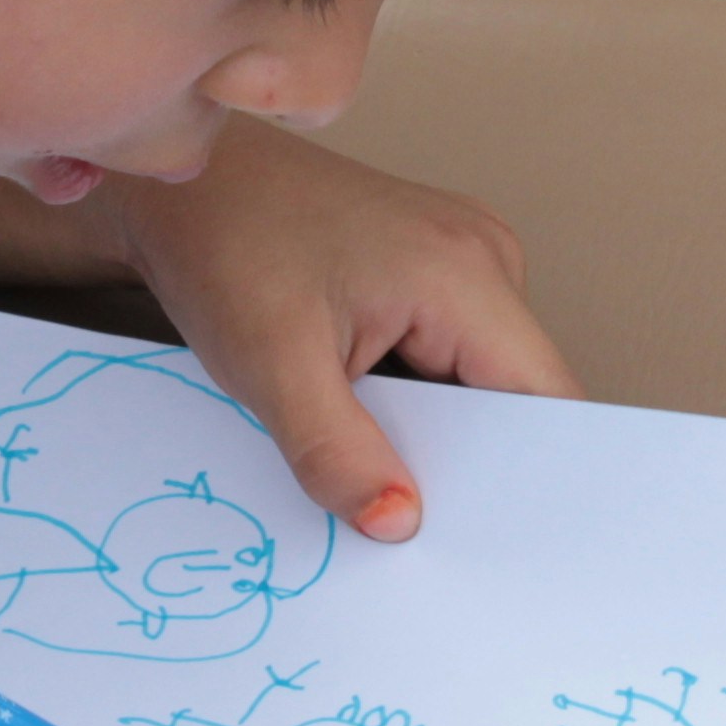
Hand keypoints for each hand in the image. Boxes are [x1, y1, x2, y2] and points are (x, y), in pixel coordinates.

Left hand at [100, 121, 572, 540]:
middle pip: (515, 394)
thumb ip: (337, 452)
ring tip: (374, 469)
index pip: (544, 399)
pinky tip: (364, 421)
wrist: (181, 179)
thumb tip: (399, 524)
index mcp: (466, 273)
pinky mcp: (432, 269)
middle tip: (409, 526)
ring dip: (434, 432)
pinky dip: (415, 399)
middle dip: (469, 463)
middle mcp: (484, 257)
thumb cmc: (223, 244)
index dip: (526, 478)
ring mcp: (462, 259)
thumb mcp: (271, 366)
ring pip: (479, 381)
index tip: (491, 545)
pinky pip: (450, 355)